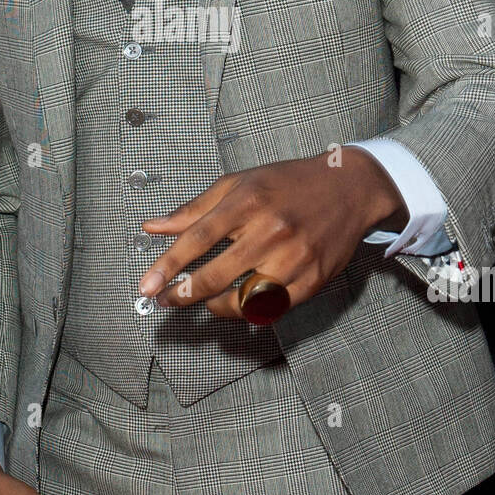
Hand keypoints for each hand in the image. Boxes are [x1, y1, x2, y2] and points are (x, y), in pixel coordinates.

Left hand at [137, 148, 406, 319]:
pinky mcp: (312, 280)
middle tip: (166, 301)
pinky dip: (250, 311)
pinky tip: (239, 304)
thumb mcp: (238, 183)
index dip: (168, 265)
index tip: (147, 285)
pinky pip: (272, 308)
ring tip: (206, 300)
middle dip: (184, 295)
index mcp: (248, 202)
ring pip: (244, 300)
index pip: (198, 239)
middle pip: (217, 275)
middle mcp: (271, 231)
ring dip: (217, 306)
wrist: (348, 187)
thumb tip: (152, 227)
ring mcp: (294, 259)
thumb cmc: (287, 183)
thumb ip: (194, 209)